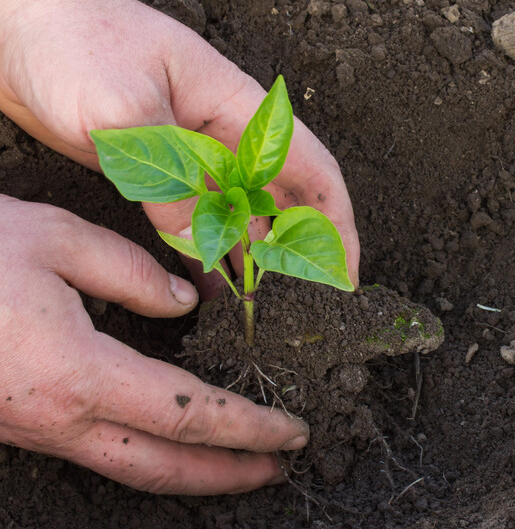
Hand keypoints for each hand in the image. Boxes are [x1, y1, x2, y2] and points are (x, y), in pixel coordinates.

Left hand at [0, 0, 359, 297]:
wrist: (23, 23)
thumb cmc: (76, 42)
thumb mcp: (125, 111)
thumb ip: (169, 181)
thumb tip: (205, 243)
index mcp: (238, 109)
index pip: (310, 169)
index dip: (336, 223)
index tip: (345, 274)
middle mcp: (226, 136)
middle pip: (284, 200)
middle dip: (299, 253)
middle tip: (301, 309)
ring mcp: (195, 154)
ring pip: (242, 217)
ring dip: (254, 261)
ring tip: (258, 311)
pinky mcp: (162, 171)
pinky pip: (198, 221)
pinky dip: (209, 255)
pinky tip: (211, 291)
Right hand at [0, 196, 308, 494]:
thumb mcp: (56, 240)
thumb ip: (133, 273)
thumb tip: (185, 302)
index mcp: (75, 374)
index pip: (187, 413)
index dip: (246, 428)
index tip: (290, 432)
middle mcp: (55, 419)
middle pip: (163, 465)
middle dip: (229, 472)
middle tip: (280, 468)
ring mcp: (32, 429)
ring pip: (129, 467)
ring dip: (191, 470)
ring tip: (240, 464)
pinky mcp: (18, 422)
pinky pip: (96, 450)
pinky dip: (147, 452)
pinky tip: (169, 436)